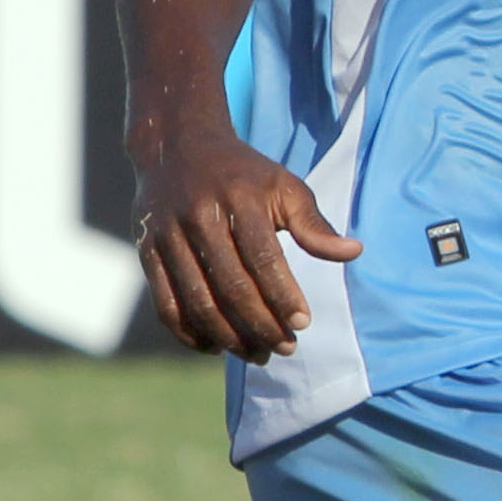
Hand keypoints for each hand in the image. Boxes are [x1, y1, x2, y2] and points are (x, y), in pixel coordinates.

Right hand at [129, 121, 360, 360]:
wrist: (178, 146)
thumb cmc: (244, 174)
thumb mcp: (283, 186)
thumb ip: (314, 224)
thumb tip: (353, 253)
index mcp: (238, 198)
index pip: (263, 258)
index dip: (283, 295)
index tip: (303, 324)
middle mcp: (199, 216)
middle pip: (231, 285)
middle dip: (261, 324)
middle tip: (285, 348)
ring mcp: (168, 236)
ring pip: (197, 301)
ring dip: (229, 337)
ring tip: (258, 354)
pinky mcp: (147, 252)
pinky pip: (166, 304)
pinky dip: (189, 333)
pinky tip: (216, 347)